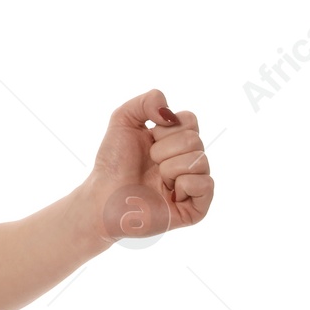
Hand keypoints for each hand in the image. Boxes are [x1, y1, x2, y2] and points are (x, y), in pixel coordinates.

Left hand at [84, 89, 214, 246]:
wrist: (104, 197)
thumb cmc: (113, 163)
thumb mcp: (123, 120)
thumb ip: (146, 102)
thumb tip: (171, 113)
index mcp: (174, 141)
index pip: (190, 119)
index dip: (166, 127)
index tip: (149, 139)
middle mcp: (186, 161)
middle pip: (194, 139)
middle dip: (164, 149)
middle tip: (150, 163)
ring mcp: (192, 184)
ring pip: (199, 160)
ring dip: (169, 167)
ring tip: (156, 179)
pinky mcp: (196, 207)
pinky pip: (205, 184)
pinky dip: (183, 185)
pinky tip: (169, 193)